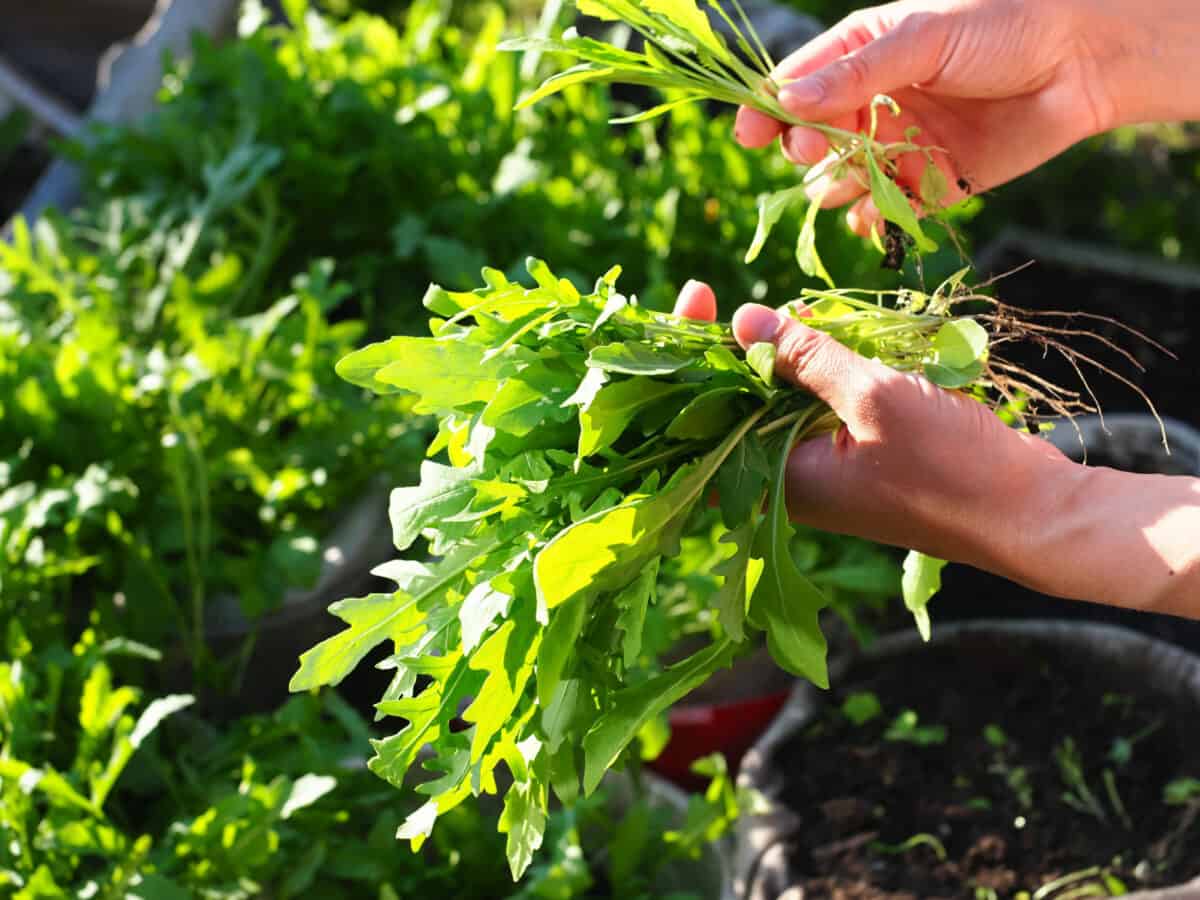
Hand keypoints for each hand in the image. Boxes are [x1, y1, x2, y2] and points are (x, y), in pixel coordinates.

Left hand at [674, 281, 1199, 617]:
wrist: (1030, 514)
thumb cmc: (949, 466)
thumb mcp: (872, 398)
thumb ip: (806, 358)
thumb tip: (744, 320)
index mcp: (775, 480)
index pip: (703, 416)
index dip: (691, 356)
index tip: (698, 297)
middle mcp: (789, 479)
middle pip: (738, 406)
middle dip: (737, 348)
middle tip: (736, 299)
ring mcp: (825, 470)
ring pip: (782, 402)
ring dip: (786, 355)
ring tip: (794, 312)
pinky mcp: (857, 458)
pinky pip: (822, 407)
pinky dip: (824, 370)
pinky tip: (830, 331)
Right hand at [734, 0, 1199, 236]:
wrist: (1085, 63)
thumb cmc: (1005, 27)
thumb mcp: (924, 38)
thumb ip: (856, 73)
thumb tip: (786, 100)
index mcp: (864, 53)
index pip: (797, 86)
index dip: (768, 110)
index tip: (748, 134)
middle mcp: (874, 102)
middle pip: (812, 138)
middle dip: (807, 149)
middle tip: (816, 151)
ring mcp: (899, 144)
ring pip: (842, 180)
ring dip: (838, 187)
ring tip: (853, 183)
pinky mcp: (930, 182)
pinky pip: (884, 211)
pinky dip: (874, 220)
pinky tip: (875, 220)